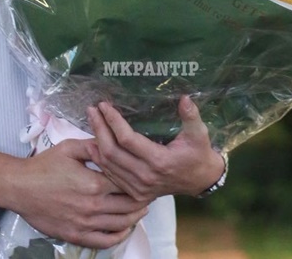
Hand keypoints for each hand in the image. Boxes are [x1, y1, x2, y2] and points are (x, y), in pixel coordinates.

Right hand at [8, 138, 148, 248]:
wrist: (20, 188)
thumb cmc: (44, 165)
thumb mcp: (69, 148)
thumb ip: (92, 145)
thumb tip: (110, 142)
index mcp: (93, 182)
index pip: (125, 183)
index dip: (137, 180)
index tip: (143, 175)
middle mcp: (92, 206)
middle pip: (127, 206)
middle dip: (141, 200)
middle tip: (148, 193)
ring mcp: (85, 223)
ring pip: (120, 225)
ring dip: (135, 218)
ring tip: (141, 210)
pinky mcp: (76, 235)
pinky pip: (104, 241)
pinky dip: (118, 237)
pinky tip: (124, 229)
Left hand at [86, 96, 224, 202]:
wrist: (199, 181)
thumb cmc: (198, 153)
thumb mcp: (199, 134)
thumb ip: (191, 116)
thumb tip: (185, 98)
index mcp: (159, 161)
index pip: (127, 139)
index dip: (113, 121)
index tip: (104, 105)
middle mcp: (145, 177)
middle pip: (112, 152)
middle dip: (99, 128)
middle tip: (92, 110)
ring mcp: (138, 187)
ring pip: (108, 165)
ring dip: (96, 142)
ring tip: (91, 121)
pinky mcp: (134, 193)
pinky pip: (111, 176)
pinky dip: (99, 159)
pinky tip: (93, 144)